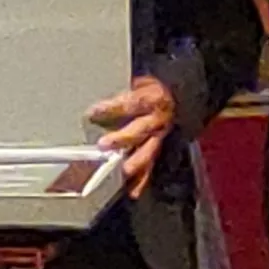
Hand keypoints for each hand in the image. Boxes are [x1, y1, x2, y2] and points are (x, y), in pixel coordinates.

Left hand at [86, 75, 177, 196]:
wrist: (176, 95)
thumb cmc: (152, 87)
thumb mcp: (138, 79)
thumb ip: (121, 86)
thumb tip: (94, 89)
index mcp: (152, 98)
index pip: (130, 102)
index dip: (112, 107)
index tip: (92, 112)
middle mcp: (157, 118)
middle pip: (139, 129)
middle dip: (122, 138)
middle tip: (104, 145)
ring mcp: (158, 135)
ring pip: (147, 150)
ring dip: (134, 162)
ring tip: (123, 171)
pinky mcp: (157, 147)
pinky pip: (151, 164)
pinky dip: (142, 179)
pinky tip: (133, 190)